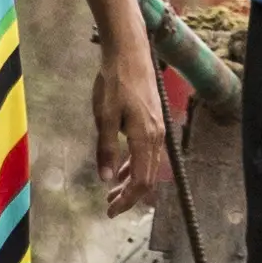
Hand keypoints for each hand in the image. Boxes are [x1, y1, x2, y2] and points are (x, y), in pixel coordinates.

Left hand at [91, 37, 168, 213]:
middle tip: (109, 206)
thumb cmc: (115, 81)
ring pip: (148, 165)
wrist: (129, 51)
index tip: (110, 211)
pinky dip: (134, 165)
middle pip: (147, 177)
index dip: (127, 200)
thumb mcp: (104, 116)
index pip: (140, 180)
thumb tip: (106, 179)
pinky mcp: (154, 120)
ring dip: (131, 181)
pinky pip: (148, 152)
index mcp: (145, 137)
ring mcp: (158, 128)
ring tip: (112, 191)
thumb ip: (106, 148)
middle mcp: (157, 136)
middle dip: (129, 195)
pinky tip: (121, 168)